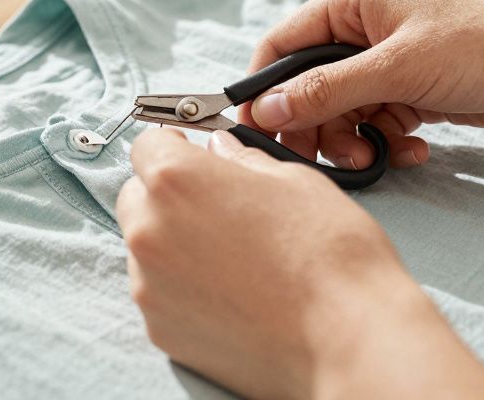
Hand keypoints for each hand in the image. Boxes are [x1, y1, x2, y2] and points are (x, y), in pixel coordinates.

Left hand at [116, 128, 483, 398]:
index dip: (174, 147)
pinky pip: (158, 292)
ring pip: (145, 247)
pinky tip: (229, 289)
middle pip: (137, 197)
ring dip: (173, 241)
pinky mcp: (160, 327)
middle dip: (167, 195)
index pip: (148, 146)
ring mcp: (149, 285)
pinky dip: (181, 285)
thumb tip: (223, 151)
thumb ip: (244, 161)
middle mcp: (149, 230)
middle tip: (216, 206)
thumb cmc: (329, 255)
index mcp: (176, 180)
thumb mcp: (293, 180)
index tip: (194, 156)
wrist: (346, 338)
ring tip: (231, 256)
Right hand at [243, 0, 483, 169]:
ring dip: (353, 140)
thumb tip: (264, 111)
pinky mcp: (417, 91)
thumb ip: (327, 91)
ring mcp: (393, 61)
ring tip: (376, 158)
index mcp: (354, 1)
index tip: (256, 133)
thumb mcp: (399, 69)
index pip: (283, 44)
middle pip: (310, 85)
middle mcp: (367, 28)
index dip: (264, 89)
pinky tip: (413, 151)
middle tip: (327, 161)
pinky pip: (378, 123)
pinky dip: (386, 142)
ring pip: (344, 110)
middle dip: (315, 125)